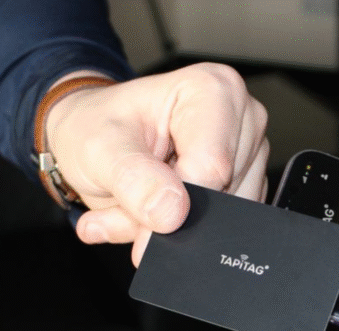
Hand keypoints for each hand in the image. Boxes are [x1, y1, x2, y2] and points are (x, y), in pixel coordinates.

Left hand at [44, 63, 269, 265]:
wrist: (90, 137)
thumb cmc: (96, 126)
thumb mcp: (98, 148)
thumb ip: (133, 179)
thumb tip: (171, 213)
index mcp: (214, 90)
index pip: (211, 165)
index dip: (173, 201)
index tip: (135, 212)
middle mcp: (242, 118)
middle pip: (219, 194)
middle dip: (168, 215)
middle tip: (127, 201)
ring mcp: (248, 155)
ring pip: (222, 219)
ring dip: (169, 227)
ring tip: (134, 202)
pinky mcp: (245, 186)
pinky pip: (221, 228)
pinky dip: (178, 233)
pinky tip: (151, 210)